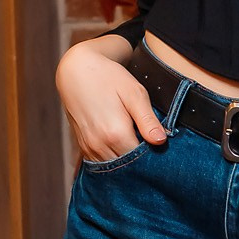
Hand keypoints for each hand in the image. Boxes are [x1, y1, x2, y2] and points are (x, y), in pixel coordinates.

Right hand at [55, 35, 167, 161]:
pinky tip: (121, 147)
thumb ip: (147, 120)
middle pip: (126, 166)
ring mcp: (89, 147)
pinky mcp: (82, 146)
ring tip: (136, 146)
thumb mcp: (134, 94)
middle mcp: (99, 145)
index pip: (140, 159)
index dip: (153, 156)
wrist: (77, 71)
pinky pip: (100, 162)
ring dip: (125, 162)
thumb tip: (161, 141)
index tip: (160, 148)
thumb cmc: (109, 78)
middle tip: (150, 148)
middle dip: (139, 162)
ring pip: (113, 167)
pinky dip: (112, 159)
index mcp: (115, 133)